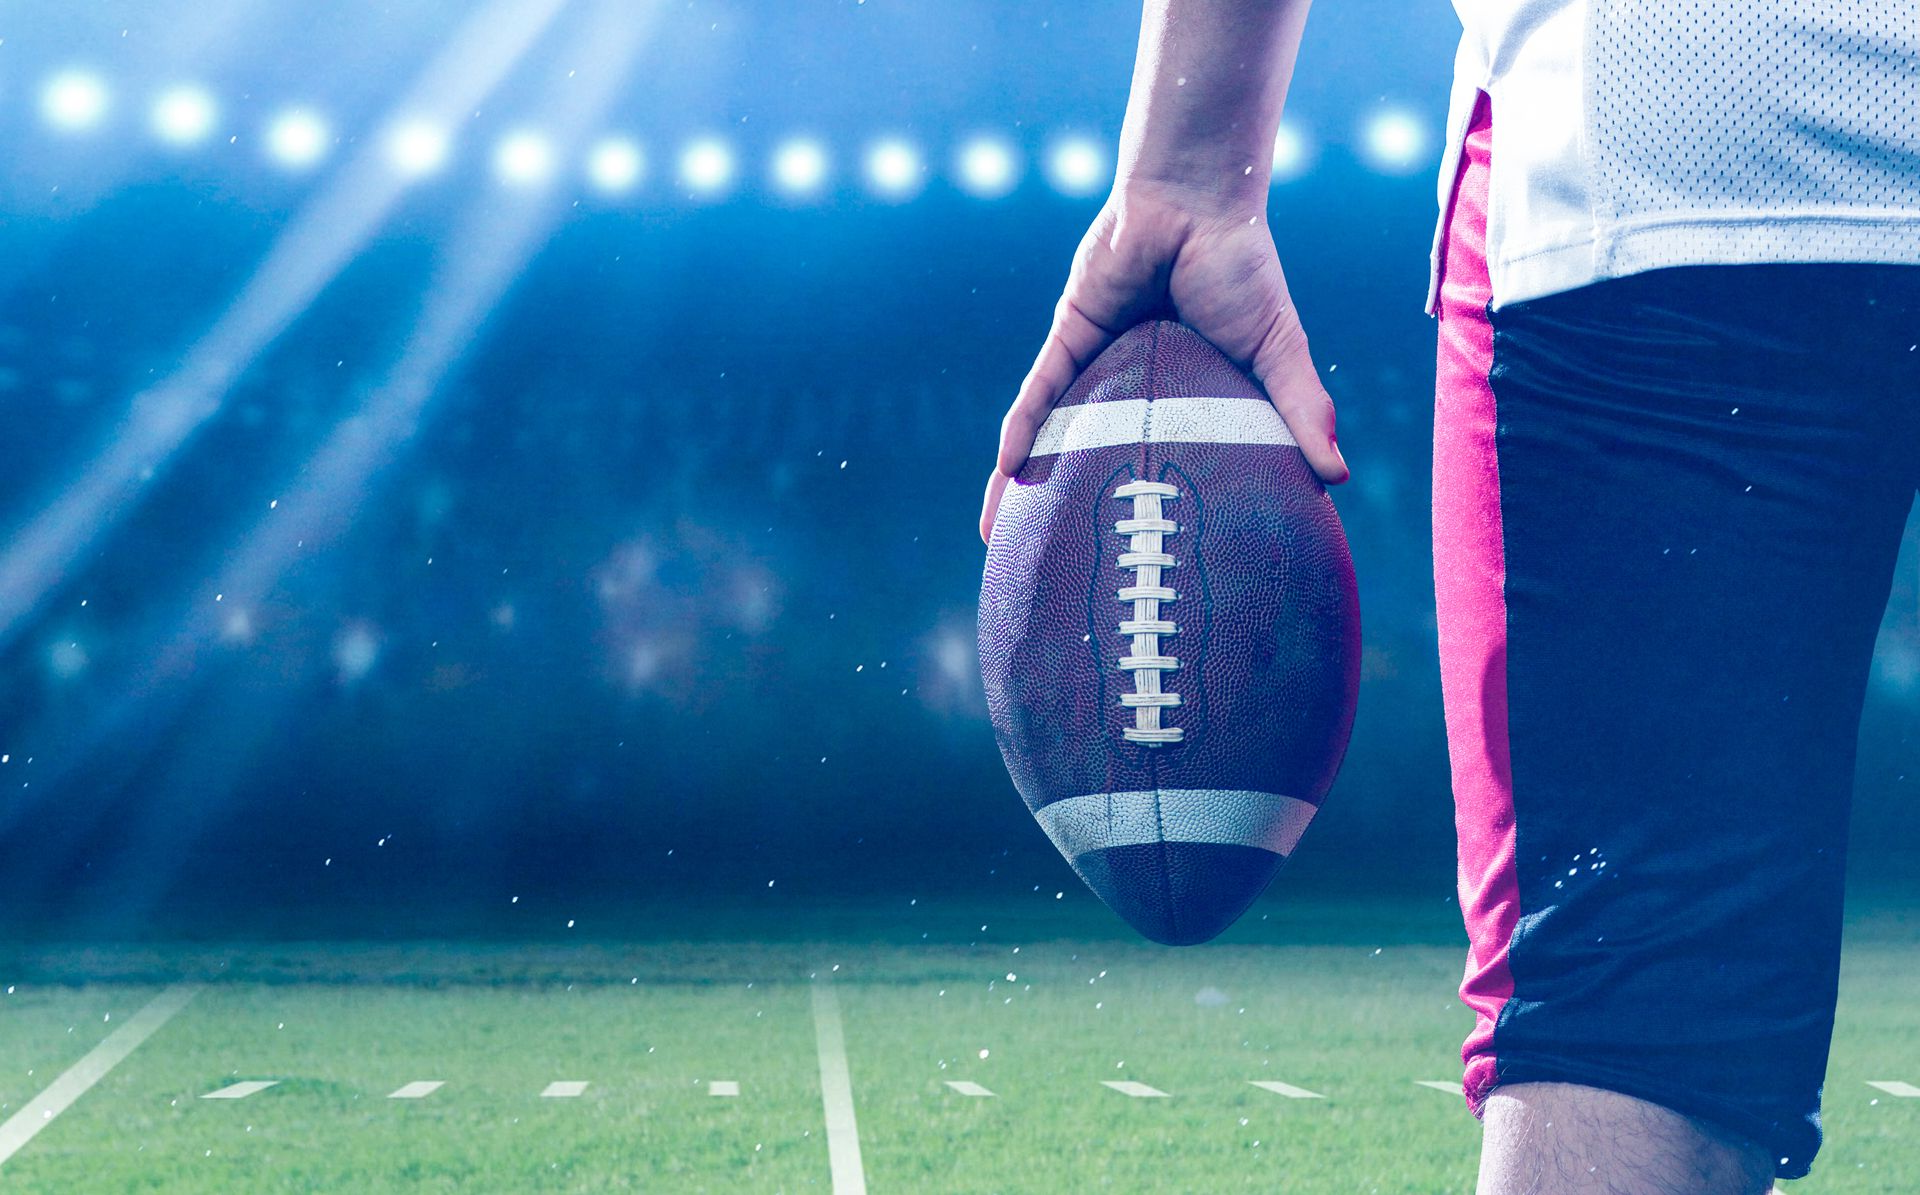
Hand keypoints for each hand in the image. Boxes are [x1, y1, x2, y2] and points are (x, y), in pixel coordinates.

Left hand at [980, 181, 1346, 542]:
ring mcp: (1096, 367)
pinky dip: (1021, 431)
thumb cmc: (1242, 267)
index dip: (1157, 512)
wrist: (1194, 198)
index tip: (1154, 567)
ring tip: (996, 540)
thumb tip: (1336, 478)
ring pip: (1052, 437)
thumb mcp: (1278, 349)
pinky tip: (1007, 471)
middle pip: (1094, 463)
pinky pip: (1039, 395)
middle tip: (1057, 577)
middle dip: (1071, 515)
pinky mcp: (1071, 338)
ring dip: (1022, 485)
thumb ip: (1301, 408)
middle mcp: (1130, 391)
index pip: (1163, 465)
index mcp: (1180, 399)